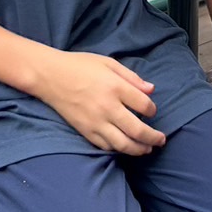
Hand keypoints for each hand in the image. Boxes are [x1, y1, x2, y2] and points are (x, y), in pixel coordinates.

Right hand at [32, 49, 164, 154]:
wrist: (50, 75)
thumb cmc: (79, 65)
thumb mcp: (108, 63)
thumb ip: (131, 77)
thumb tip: (151, 90)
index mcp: (115, 87)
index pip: (144, 105)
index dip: (153, 110)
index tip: (152, 110)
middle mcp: (108, 107)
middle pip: (138, 130)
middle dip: (154, 137)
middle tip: (161, 140)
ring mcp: (96, 122)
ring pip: (123, 144)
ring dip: (139, 149)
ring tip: (147, 149)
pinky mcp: (85, 131)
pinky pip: (106, 146)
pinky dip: (118, 149)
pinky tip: (124, 146)